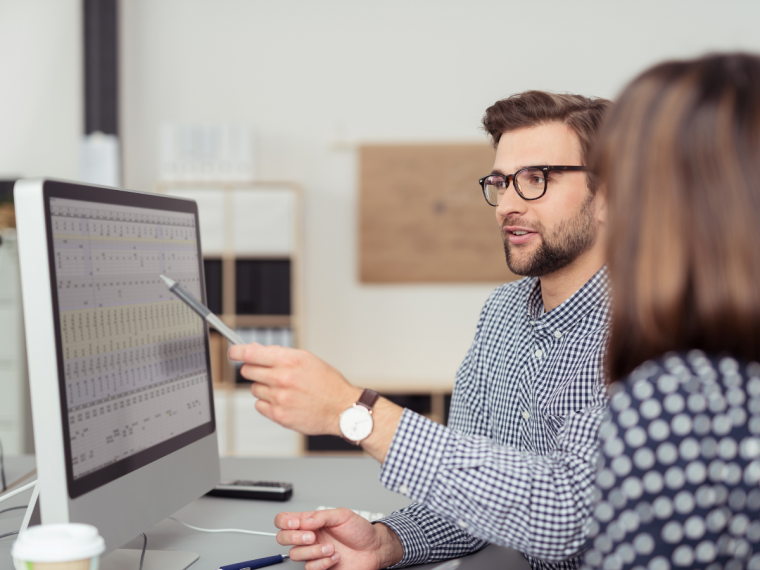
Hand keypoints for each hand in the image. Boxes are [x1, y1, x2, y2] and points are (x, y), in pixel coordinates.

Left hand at [228, 344, 359, 435]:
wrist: (342, 409)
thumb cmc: (328, 384)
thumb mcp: (307, 359)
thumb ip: (280, 354)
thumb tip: (256, 350)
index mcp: (290, 360)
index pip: (251, 353)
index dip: (237, 351)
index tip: (233, 352)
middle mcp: (282, 378)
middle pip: (248, 371)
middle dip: (253, 369)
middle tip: (265, 371)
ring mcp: (279, 398)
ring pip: (254, 389)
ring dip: (264, 387)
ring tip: (283, 389)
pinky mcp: (279, 416)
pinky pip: (260, 405)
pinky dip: (267, 403)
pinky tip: (283, 400)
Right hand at [274, 509, 403, 569]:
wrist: (373, 550)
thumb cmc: (360, 531)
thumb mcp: (342, 515)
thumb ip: (322, 516)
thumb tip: (305, 521)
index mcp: (311, 521)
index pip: (284, 519)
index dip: (284, 521)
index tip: (296, 523)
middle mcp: (309, 536)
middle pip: (282, 538)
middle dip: (294, 537)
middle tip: (312, 536)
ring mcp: (313, 552)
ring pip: (296, 554)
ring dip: (314, 551)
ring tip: (331, 547)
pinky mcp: (319, 566)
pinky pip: (309, 568)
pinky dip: (322, 563)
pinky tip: (334, 557)